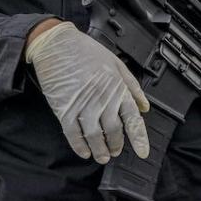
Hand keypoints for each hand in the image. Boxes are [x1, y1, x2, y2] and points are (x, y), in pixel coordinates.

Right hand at [24, 20, 149, 162]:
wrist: (56, 44)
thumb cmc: (86, 51)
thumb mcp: (116, 63)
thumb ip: (132, 86)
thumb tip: (144, 106)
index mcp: (117, 88)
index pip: (133, 119)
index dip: (139, 139)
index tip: (142, 152)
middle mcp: (103, 100)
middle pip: (114, 132)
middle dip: (116, 145)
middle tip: (115, 151)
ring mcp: (83, 106)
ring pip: (95, 137)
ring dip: (100, 151)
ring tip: (102, 156)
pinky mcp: (64, 110)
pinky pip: (73, 135)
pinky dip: (80, 146)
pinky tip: (84, 152)